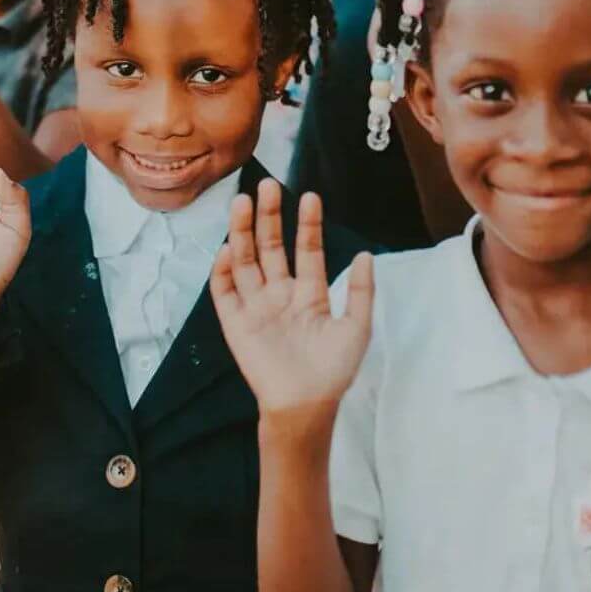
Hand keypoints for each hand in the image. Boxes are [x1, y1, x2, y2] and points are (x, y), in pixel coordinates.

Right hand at [210, 181, 373, 412]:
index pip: (306, 250)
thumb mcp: (356, 328)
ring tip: (241, 203)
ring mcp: (257, 307)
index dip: (307, 224)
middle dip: (269, 217)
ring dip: (242, 232)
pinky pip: (225, 292)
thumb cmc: (333, 372)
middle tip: (268, 186)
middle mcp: (280, 294)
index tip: (310, 197)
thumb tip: (366, 254)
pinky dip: (223, 271)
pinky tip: (228, 248)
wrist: (306, 405)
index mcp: (309, 294)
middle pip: (271, 247)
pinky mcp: (236, 323)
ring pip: (245, 261)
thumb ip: (361, 292)